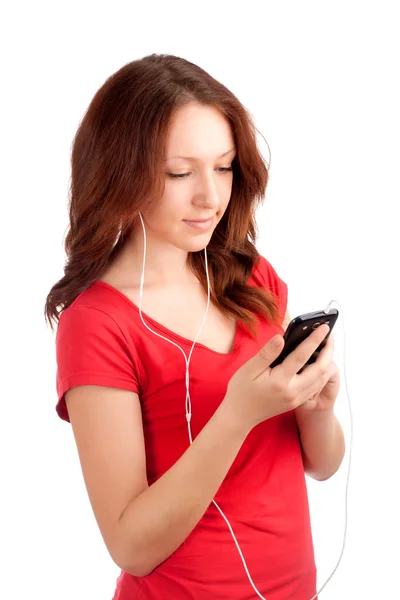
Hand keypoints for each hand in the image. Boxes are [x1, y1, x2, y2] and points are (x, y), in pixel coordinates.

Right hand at [223, 323, 338, 432]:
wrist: (240, 416)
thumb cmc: (241, 391)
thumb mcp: (248, 369)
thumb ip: (267, 353)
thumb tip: (281, 338)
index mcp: (279, 381)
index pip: (302, 356)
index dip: (314, 340)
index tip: (324, 327)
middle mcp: (292, 391)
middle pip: (319, 369)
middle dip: (328, 351)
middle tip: (330, 336)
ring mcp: (296, 399)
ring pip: (321, 380)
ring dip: (327, 363)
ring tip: (328, 347)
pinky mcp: (297, 402)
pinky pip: (315, 387)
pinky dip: (322, 374)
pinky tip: (320, 364)